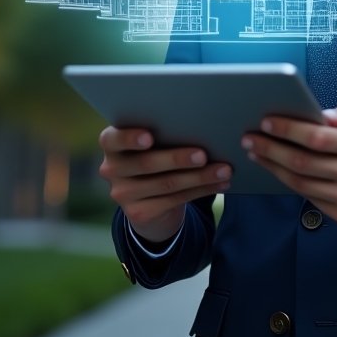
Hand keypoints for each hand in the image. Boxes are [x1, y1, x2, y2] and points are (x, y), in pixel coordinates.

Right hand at [98, 127, 231, 245]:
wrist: (147, 195)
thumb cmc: (156, 151)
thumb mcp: (153, 142)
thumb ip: (164, 132)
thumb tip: (203, 123)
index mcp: (111, 143)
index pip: (113, 139)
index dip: (130, 138)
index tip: (149, 137)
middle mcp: (111, 169)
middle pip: (146, 163)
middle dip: (178, 158)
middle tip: (203, 154)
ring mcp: (122, 194)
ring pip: (166, 183)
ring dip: (199, 177)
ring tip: (224, 169)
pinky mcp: (138, 213)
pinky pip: (174, 200)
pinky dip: (202, 190)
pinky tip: (220, 183)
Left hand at [242, 101, 336, 249]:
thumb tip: (325, 114)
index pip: (319, 137)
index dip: (289, 129)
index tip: (268, 121)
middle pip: (303, 161)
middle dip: (271, 148)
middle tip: (250, 138)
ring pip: (301, 182)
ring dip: (274, 167)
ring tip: (256, 153)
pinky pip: (309, 197)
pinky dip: (289, 183)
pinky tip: (277, 170)